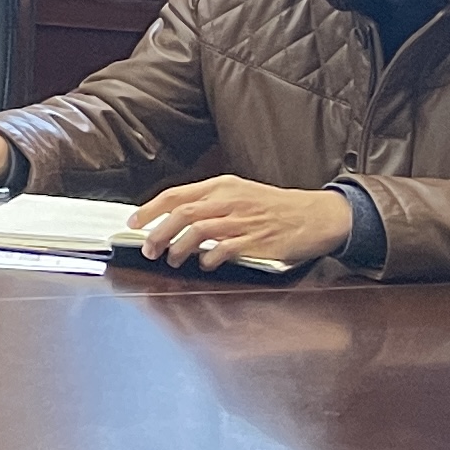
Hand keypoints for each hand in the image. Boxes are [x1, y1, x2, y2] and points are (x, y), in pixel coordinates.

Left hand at [127, 179, 353, 271]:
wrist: (315, 215)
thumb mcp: (239, 193)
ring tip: (171, 260)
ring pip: (198, 232)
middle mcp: (230, 200)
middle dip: (158, 233)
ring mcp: (243, 221)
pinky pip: (223, 249)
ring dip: (178, 248)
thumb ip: (209, 202)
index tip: (134, 222)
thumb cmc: (274, 206)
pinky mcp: (257, 241)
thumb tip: (173, 216)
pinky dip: (208, 258)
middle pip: (182, 214)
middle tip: (148, 248)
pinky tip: (203, 263)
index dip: (150, 209)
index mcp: (222, 186)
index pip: (176, 195)